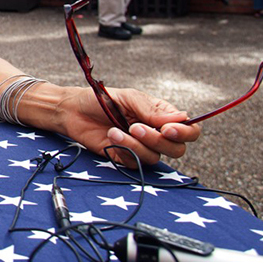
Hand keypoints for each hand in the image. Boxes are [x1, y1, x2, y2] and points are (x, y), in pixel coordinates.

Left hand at [59, 86, 200, 166]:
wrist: (74, 111)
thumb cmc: (102, 99)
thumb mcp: (128, 98)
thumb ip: (152, 110)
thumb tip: (182, 118)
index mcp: (162, 116)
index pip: (189, 130)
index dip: (184, 133)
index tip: (167, 129)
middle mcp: (156, 133)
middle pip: (176, 149)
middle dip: (157, 140)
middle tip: (135, 127)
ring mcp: (142, 147)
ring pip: (155, 157)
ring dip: (135, 145)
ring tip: (115, 130)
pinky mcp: (127, 158)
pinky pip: (136, 163)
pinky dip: (124, 151)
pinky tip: (111, 138)